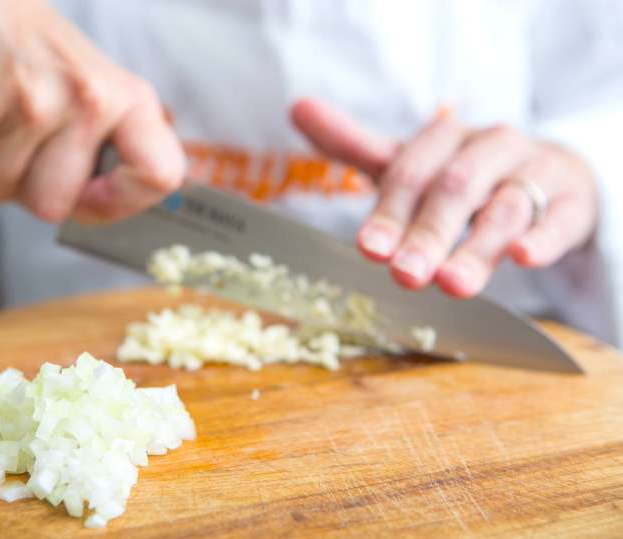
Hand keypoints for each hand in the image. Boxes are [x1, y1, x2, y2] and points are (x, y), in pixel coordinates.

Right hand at [0, 0, 184, 222]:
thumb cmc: (44, 58)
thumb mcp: (103, 92)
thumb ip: (117, 152)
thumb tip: (106, 211)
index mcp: (129, 100)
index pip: (160, 175)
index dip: (124, 203)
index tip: (94, 196)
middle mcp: (88, 100)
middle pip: (54, 206)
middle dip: (30, 190)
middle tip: (27, 149)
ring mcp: (31, 101)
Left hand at [292, 98, 598, 297]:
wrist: (542, 173)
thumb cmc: (462, 175)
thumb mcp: (409, 163)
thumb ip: (355, 145)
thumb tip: (297, 108)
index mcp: (443, 140)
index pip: (410, 173)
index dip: (389, 212)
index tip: (370, 249)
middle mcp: (487, 149)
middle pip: (455, 190)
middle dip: (428, 234)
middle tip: (405, 274)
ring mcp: (533, 172)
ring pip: (506, 207)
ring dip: (478, 247)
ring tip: (453, 284)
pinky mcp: (571, 200)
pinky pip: (561, 217)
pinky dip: (544, 237)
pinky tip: (525, 257)